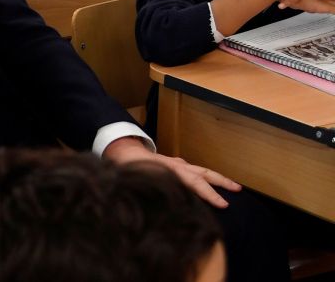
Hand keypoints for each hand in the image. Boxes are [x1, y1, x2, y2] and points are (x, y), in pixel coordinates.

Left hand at [102, 137, 239, 207]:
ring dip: (219, 179)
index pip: (195, 182)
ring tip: (235, 187)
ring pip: (202, 170)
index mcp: (171, 169)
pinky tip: (213, 185)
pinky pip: (195, 171)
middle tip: (238, 190)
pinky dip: (206, 177)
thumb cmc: (131, 168)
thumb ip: (149, 190)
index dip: (209, 194)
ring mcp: (178, 164)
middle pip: (203, 174)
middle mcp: (178, 165)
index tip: (224, 204)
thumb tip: (157, 209)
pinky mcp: (177, 166)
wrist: (125, 152)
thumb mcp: (138, 178)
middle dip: (221, 183)